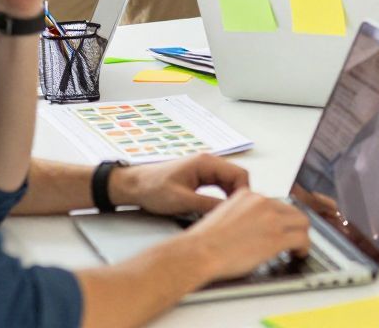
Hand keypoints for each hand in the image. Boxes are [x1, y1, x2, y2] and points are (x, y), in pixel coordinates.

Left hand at [110, 154, 249, 215]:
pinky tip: (218, 210)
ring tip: (228, 215)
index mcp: (206, 163)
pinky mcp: (199, 177)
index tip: (241, 210)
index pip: (239, 174)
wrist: (133, 186)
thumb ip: (207, 205)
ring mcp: (204, 169)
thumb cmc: (152, 188)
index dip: (244, 192)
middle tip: (237, 215)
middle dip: (239, 196)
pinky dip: (222, 197)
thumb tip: (228, 213)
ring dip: (231, 197)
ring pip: (229, 183)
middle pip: (236, 178)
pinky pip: (219, 186)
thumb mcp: (182, 200)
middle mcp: (208, 163)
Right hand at [184, 188, 311, 281]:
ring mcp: (271, 219)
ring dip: (302, 234)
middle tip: (294, 236)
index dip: (281, 217)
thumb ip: (241, 213)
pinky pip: (302, 238)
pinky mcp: (276, 238)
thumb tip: (250, 224)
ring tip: (299, 245)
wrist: (200, 251)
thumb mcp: (223, 213)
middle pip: (292, 210)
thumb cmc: (205, 240)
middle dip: (294, 224)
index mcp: (248, 195)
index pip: (275, 203)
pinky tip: (300, 253)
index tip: (281, 226)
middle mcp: (262, 202)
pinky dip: (305, 246)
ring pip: (301, 222)